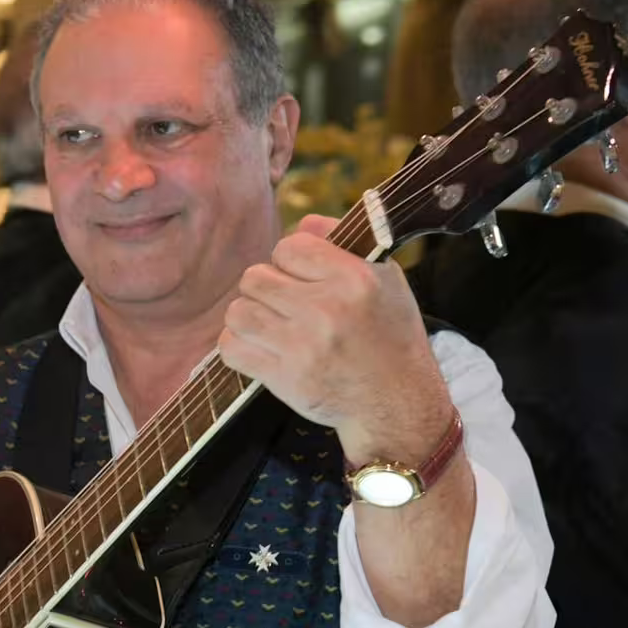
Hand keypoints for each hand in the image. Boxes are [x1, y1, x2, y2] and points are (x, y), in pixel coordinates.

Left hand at [220, 214, 455, 462]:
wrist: (395, 403)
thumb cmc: (390, 335)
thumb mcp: (386, 279)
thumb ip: (343, 244)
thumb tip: (302, 224)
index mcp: (354, 279)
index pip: (289, 246)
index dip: (288, 259)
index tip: (300, 276)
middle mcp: (327, 310)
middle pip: (254, 277)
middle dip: (265, 287)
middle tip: (283, 303)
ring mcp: (303, 346)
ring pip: (238, 312)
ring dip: (248, 316)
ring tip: (270, 324)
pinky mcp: (284, 378)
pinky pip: (231, 349)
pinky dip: (238, 346)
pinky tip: (259, 346)